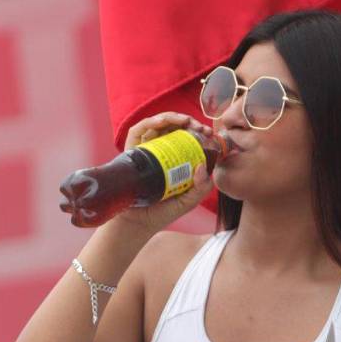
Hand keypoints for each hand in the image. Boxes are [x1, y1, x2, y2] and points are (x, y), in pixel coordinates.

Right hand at [110, 112, 215, 232]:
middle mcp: (160, 152)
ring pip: (157, 125)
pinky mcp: (131, 152)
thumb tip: (202, 166)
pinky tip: (161, 122)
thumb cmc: (163, 212)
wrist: (138, 224)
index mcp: (176, 160)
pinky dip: (150, 123)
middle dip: (189, 122)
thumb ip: (201, 187)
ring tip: (185, 121)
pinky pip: (138, 131)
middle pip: (173, 128)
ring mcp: (145, 151)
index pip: (187, 138)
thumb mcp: (190, 200)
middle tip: (201, 127)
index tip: (209, 133)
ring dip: (172, 118)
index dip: (198, 132)